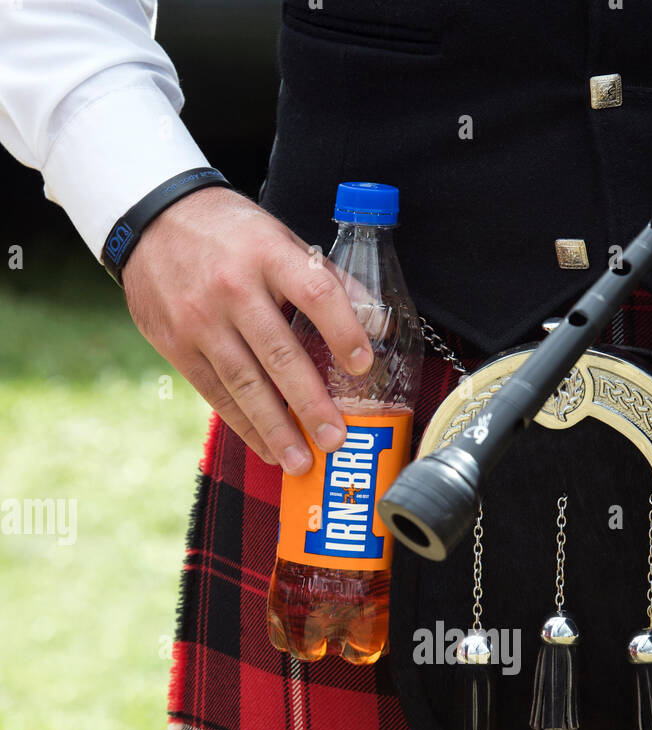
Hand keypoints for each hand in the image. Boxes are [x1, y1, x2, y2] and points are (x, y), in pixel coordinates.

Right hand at [121, 186, 372, 472]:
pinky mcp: (177, 345)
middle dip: (310, 402)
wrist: (148, 218)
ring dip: (277, 429)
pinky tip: (268, 449)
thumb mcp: (276, 237)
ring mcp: (200, 320)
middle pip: (278, 352)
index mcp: (267, 254)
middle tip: (336, 440)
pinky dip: (244, 426)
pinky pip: (216, 394)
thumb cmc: (228, 233)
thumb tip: (377, 322)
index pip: (314, 292)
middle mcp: (233, 288)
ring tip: (303, 463)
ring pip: (245, 384)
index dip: (343, 330)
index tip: (363, 365)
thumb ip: (322, 278)